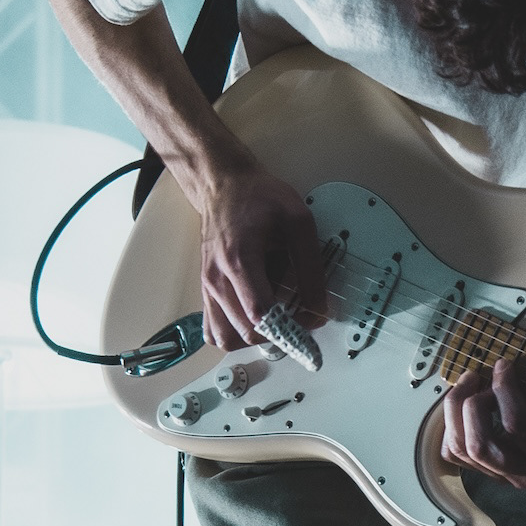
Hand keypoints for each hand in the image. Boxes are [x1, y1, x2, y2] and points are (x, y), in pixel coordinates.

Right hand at [198, 161, 327, 351]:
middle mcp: (217, 278)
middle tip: (299, 321)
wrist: (224, 186)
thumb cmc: (258, 198)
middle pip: (246, 332)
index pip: (260, 313)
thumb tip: (319, 308)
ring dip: (255, 338)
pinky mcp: (206, 292)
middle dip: (277, 334)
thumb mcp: (298, 222)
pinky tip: (254, 320)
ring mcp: (208, 287)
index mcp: (239, 259)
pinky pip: (214, 331)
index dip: (289, 328)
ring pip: (227, 339)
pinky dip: (235, 335)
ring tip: (275, 320)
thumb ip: (310, 267)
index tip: (309, 327)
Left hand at [441, 338, 525, 488]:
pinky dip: (452, 428)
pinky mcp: (494, 472)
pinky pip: (458, 456)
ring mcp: (508, 475)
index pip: (516, 427)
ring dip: (456, 414)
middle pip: (480, 446)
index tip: (504, 364)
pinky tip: (464, 404)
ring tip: (468, 384)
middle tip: (477, 377)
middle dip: (470, 405)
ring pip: (464, 452)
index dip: (504, 390)